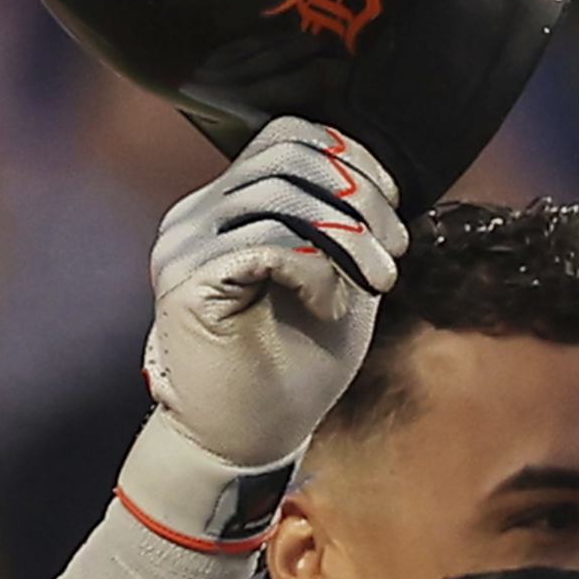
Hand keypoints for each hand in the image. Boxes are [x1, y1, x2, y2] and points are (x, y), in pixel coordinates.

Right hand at [139, 120, 401, 471]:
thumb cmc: (292, 368)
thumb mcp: (339, 281)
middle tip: (391, 255)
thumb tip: (382, 180)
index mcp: (229, 205)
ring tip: (374, 282)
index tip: (392, 211)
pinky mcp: (187, 283)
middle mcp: (198, 214)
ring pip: (279, 193)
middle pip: (287, 155)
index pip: (287, 136)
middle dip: (360, 198)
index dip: (350, 158)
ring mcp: (186, 245)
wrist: (245, 442)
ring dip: (347, 237)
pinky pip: (265, 242)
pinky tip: (327, 305)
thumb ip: (347, 227)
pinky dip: (314, 270)